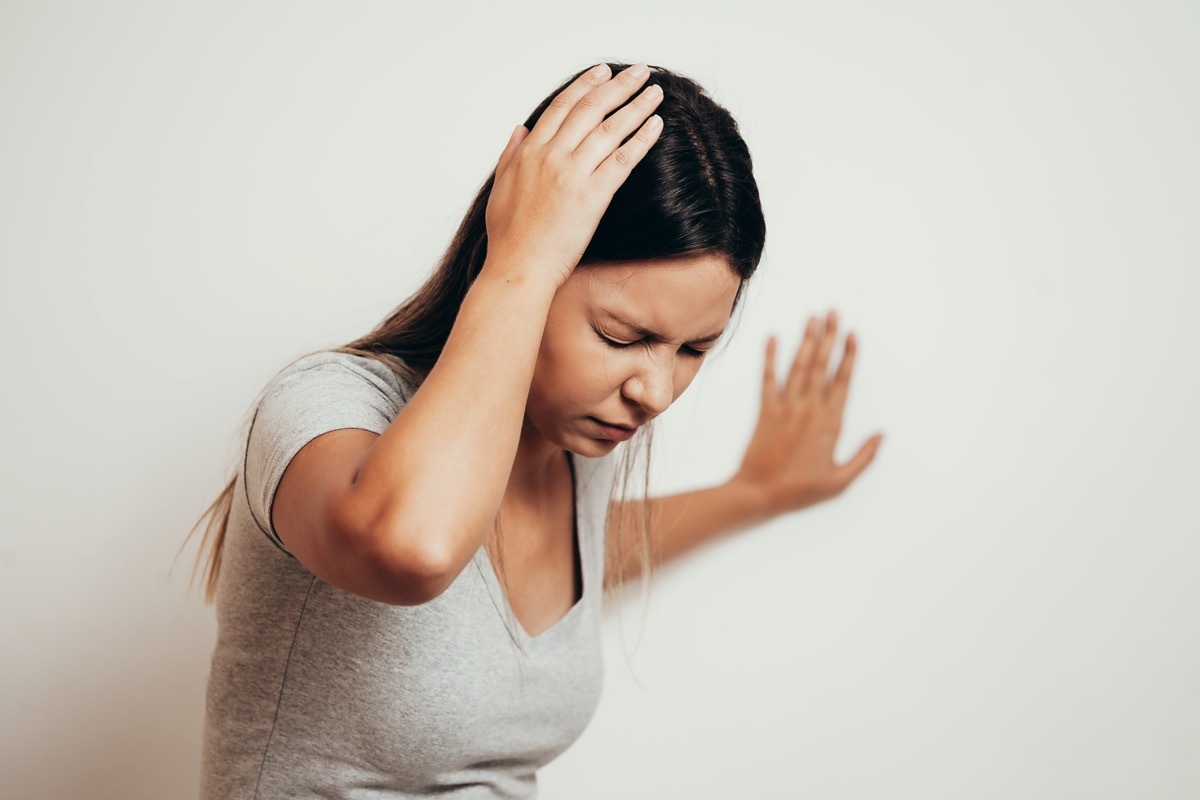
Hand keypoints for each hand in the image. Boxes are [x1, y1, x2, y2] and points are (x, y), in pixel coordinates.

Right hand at [484, 62, 664, 286]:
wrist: (518, 268)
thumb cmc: (509, 237)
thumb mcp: (501, 187)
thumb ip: (510, 155)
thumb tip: (519, 129)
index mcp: (529, 152)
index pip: (562, 106)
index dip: (585, 85)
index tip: (603, 72)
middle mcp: (551, 156)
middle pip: (590, 109)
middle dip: (618, 86)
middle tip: (639, 71)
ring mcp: (573, 174)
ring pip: (610, 129)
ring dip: (637, 106)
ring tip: (655, 92)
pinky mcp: (593, 196)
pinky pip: (623, 160)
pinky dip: (642, 139)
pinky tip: (656, 125)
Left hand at [732, 310, 882, 515]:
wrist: (759, 494)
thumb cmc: (800, 490)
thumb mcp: (839, 481)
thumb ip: (863, 457)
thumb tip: (881, 435)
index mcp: (830, 423)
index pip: (842, 381)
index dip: (848, 356)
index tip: (853, 334)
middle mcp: (809, 409)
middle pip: (821, 366)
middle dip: (829, 337)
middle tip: (834, 313)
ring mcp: (786, 407)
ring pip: (799, 367)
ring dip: (806, 340)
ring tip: (813, 318)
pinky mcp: (765, 411)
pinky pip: (768, 379)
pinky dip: (770, 357)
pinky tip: (773, 337)